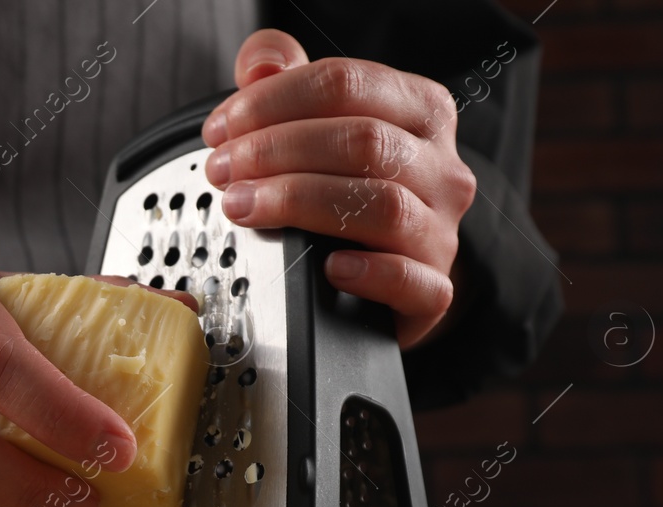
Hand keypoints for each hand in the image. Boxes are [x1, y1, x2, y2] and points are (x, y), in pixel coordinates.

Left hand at [202, 30, 476, 348]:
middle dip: (277, 151)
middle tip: (224, 171)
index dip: (273, 101)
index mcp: (419, 111)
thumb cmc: (351, 192)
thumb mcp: (319, 127)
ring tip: (245, 208)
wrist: (390, 275)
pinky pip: (411, 278)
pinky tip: (327, 268)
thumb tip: (262, 63)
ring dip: (300, 202)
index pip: (347, 83)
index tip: (221, 129)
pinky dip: (367, 272)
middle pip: (362, 139)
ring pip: (383, 205)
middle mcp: (440, 167)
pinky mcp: (434, 288)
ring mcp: (441, 229)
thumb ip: (287, 82)